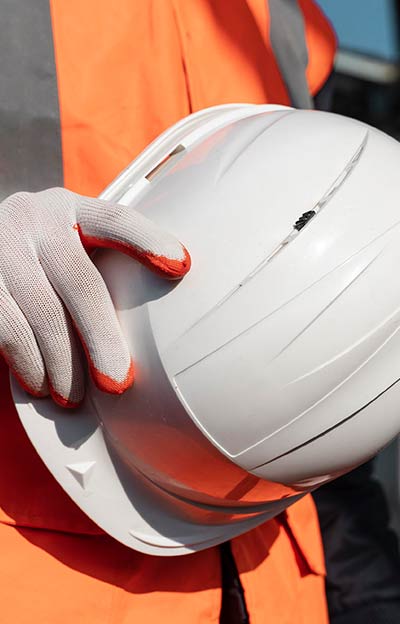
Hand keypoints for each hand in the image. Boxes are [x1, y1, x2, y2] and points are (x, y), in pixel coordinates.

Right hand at [0, 188, 189, 405]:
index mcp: (69, 209)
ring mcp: (1, 247)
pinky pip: (7, 328)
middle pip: (80, 282)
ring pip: (41, 314)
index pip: (114, 220)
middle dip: (102, 338)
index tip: (180, 266)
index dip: (147, 241)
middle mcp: (33, 219)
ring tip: (73, 396)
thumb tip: (149, 337)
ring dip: (62, 364)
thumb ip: (98, 269)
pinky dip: (27, 363)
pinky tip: (39, 383)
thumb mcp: (65, 246)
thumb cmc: (35, 261)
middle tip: (117, 382)